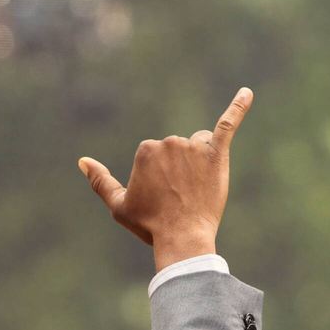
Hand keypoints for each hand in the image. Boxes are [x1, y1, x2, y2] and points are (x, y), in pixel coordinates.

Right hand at [79, 88, 253, 270]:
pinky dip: (238, 108)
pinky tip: (247, 92)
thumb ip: (100, 181)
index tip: (163, 197)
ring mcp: (193, 147)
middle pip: (180, 149)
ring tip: (197, 191)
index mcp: (146, 150)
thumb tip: (83, 161)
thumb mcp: (118, 206)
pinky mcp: (216, 154)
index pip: (159, 156)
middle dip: (183, 171)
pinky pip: (228, 125)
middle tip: (181, 198)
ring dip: (201, 164)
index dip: (164, 178)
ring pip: (200, 146)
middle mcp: (169, 142)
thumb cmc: (150, 224)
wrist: (182, 237)